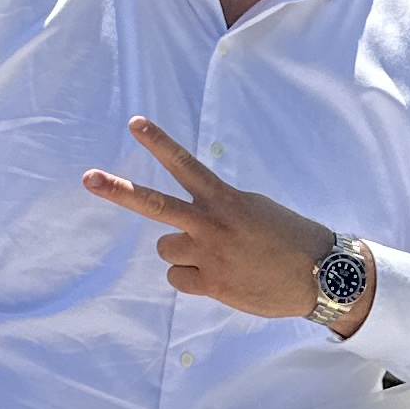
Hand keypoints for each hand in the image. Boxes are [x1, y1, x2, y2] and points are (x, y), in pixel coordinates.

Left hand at [81, 120, 369, 330]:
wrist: (320, 275)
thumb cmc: (289, 238)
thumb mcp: (254, 208)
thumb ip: (219, 207)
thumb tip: (192, 221)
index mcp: (225, 199)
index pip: (185, 164)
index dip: (159, 142)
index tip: (134, 123)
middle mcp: (212, 224)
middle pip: (154, 205)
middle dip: (118, 191)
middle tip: (88, 178)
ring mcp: (209, 256)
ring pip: (165, 250)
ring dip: (182, 253)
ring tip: (214, 256)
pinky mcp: (212, 285)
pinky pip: (178, 279)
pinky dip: (193, 279)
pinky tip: (220, 277)